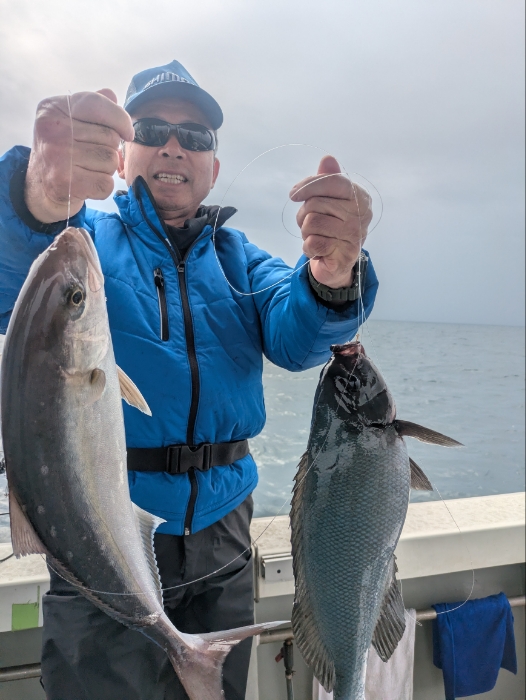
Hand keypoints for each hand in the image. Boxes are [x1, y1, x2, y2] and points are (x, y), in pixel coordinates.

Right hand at [25, 90, 133, 223]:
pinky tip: (87, 184)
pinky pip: (106, 184)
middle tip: (91, 155)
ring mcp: (58, 157)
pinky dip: (103, 187)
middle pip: (110, 136)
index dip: (120, 118)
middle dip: (110, 149)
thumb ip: (91, 107)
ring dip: (107, 168)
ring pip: (111, 160)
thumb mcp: (69, 121)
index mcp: (53, 108)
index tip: (128, 133)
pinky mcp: (66, 182)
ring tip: (87, 169)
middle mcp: (53, 130)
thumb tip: (112, 95)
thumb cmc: (61, 151)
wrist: (40, 188)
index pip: (97, 104)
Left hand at [290, 155, 371, 287]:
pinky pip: (313, 243)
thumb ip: (328, 179)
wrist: (338, 261)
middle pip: (315, 203)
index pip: (333, 181)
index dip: (310, 185)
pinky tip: (318, 249)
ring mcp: (355, 234)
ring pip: (311, 223)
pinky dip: (309, 247)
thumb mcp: (329, 200)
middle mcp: (361, 213)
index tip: (293, 194)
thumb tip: (328, 159)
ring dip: (305, 232)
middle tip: (310, 224)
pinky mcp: (346, 254)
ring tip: (316, 236)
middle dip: (304, 215)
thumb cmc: (331, 226)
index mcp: (359, 195)